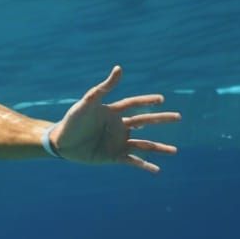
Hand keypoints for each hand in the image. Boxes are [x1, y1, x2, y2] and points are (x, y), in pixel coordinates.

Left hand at [49, 65, 179, 171]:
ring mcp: (118, 142)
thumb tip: (119, 68)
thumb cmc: (72, 120)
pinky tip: (157, 169)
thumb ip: (104, 88)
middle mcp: (119, 126)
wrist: (61, 143)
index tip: (161, 100)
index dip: (147, 101)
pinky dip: (144, 165)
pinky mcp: (113, 156)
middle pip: (145, 121)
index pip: (134, 105)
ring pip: (143, 144)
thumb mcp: (88, 102)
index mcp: (113, 112)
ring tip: (174, 151)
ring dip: (159, 147)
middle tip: (178, 117)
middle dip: (161, 119)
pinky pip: (132, 161)